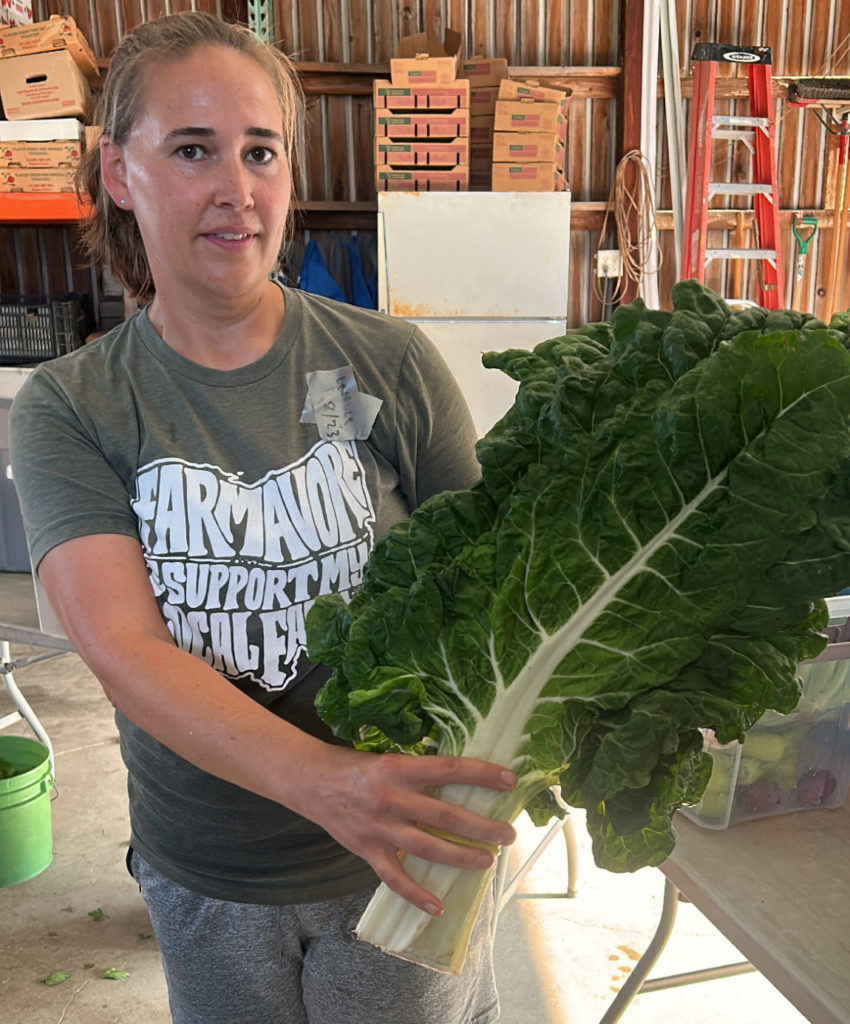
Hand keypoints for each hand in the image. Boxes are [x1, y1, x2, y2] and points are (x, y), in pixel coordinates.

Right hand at [304, 747, 516, 914]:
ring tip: (487, 862)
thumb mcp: (389, 758)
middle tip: (508, 834)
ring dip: (460, 858)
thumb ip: (418, 771)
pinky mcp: (366, 850)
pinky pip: (394, 878)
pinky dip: (416, 895)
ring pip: (427, 848)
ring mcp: (379, 828)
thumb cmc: (355, 766)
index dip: (482, 775)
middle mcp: (391, 798)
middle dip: (481, 827)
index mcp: (399, 768)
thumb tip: (460, 779)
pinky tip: (437, 907)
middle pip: (445, 816)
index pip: (450, 769)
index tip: (510, 780)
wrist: (310, 781)